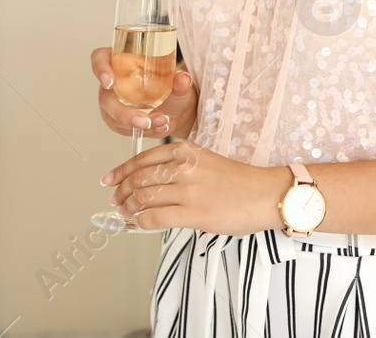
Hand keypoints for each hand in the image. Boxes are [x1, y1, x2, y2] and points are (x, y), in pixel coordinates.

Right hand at [92, 47, 197, 138]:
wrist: (179, 109)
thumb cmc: (173, 89)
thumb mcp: (179, 83)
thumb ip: (180, 80)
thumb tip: (183, 78)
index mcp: (123, 60)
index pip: (100, 58)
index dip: (100, 68)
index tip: (109, 82)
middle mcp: (114, 81)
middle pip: (105, 96)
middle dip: (122, 113)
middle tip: (144, 120)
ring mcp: (114, 102)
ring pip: (112, 117)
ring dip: (135, 125)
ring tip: (161, 123)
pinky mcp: (118, 120)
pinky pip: (122, 129)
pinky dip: (142, 131)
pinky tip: (158, 128)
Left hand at [101, 140, 289, 234]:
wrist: (266, 195)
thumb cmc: (239, 181)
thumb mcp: (206, 161)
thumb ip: (180, 166)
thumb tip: (151, 181)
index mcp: (186, 150)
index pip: (143, 159)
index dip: (121, 171)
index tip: (109, 180)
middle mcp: (184, 167)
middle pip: (139, 178)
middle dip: (121, 191)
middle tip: (114, 200)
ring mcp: (188, 190)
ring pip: (144, 198)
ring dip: (128, 207)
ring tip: (124, 213)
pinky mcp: (194, 213)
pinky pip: (155, 217)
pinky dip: (140, 222)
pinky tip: (136, 224)